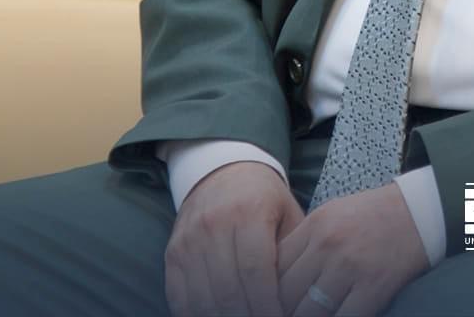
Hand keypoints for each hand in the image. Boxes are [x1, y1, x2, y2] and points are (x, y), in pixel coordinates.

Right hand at [165, 161, 305, 315]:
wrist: (222, 171)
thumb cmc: (264, 199)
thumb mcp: (287, 213)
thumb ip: (293, 251)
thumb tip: (300, 295)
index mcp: (248, 212)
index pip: (256, 271)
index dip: (267, 305)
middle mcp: (214, 224)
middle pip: (228, 290)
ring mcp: (189, 240)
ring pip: (202, 298)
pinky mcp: (172, 253)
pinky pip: (178, 296)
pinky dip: (195, 315)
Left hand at [276, 184, 429, 315]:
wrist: (420, 210)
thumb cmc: (373, 216)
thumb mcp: (331, 215)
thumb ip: (303, 243)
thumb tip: (274, 278)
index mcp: (314, 225)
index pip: (273, 267)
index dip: (265, 293)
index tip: (265, 304)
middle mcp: (327, 245)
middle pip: (285, 293)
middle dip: (280, 312)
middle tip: (282, 316)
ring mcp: (350, 266)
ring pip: (309, 312)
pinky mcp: (374, 286)